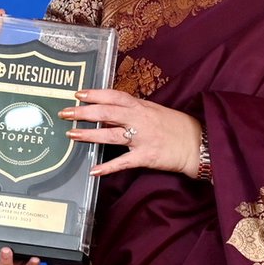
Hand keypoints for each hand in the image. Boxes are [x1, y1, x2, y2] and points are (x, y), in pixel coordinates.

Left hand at [60, 89, 203, 178]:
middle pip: (107, 113)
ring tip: (72, 135)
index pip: (114, 96)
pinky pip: (123, 162)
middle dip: (84, 112)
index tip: (78, 94)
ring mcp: (143, 138)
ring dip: (89, 135)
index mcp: (141, 106)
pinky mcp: (146, 156)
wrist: (198, 143)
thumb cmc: (174, 127)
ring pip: (111, 135)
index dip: (95, 94)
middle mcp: (140, 119)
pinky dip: (108, 167)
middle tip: (66, 113)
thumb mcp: (153, 112)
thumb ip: (131, 112)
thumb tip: (107, 115)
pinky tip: (94, 170)